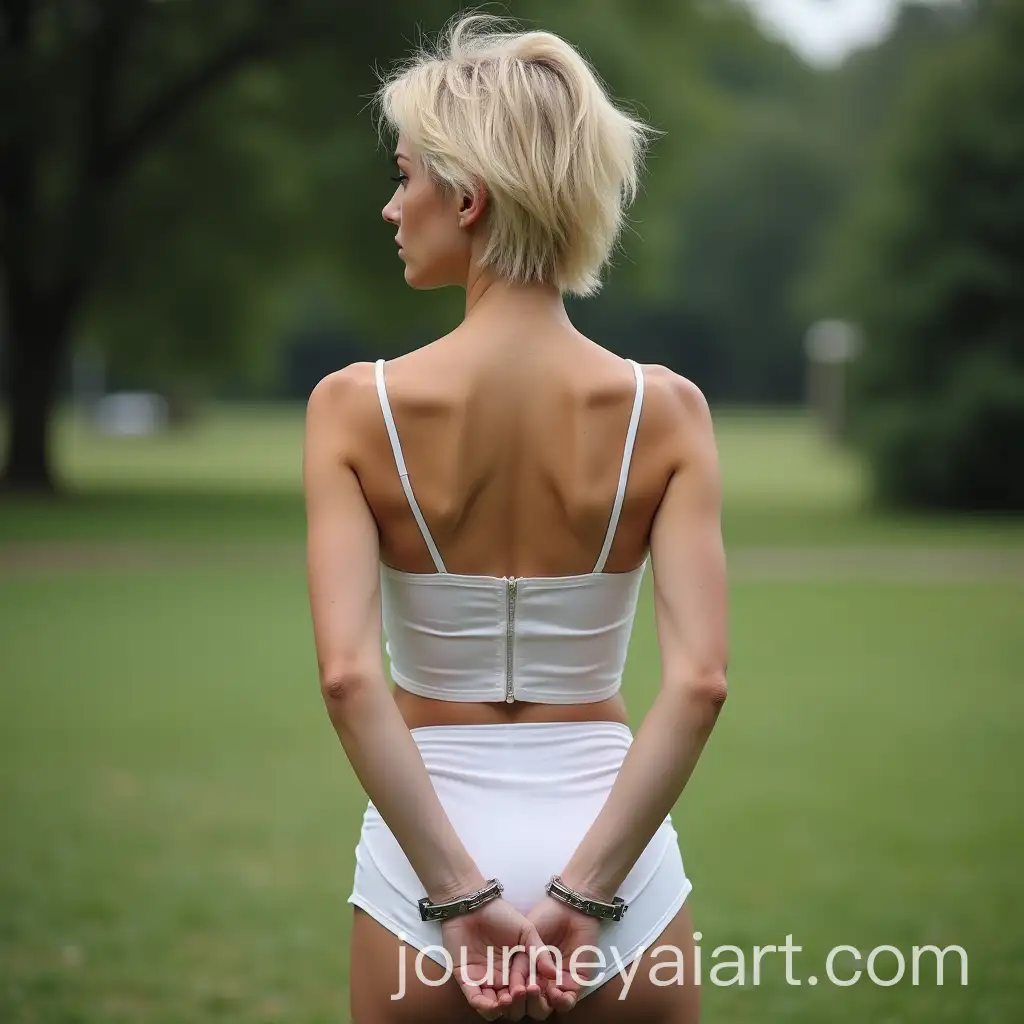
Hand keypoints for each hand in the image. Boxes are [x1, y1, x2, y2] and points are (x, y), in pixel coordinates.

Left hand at [440, 898, 557, 1019]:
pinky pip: (475, 1000)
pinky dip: (484, 1007)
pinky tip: (493, 1004)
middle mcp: (502, 978)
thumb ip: (539, 952)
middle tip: (524, 991)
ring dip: (503, 1008)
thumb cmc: (502, 915)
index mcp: (517, 969)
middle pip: (513, 1003)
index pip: (529, 990)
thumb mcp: (526, 931)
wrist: (473, 904)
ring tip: (509, 999)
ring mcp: (484, 980)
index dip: (535, 994)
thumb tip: (554, 974)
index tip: (539, 989)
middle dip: (520, 1002)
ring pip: (495, 1006)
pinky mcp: (467, 979)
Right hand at [518, 895, 604, 1016]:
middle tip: (518, 993)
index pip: (514, 993)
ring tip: (535, 990)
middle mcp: (539, 982)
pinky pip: (567, 1002)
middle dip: (521, 1004)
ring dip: (539, 1005)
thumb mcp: (525, 937)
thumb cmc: (545, 917)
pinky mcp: (575, 983)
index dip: (508, 997)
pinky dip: (560, 1002)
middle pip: (527, 1006)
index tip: (503, 993)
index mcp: (525, 971)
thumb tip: (518, 985)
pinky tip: (554, 991)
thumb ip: (521, 961)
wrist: (569, 907)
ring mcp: (556, 984)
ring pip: (545, 1008)